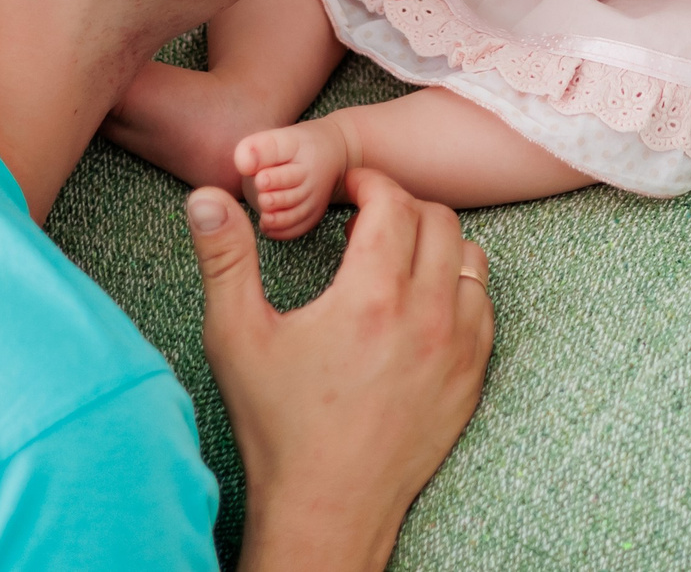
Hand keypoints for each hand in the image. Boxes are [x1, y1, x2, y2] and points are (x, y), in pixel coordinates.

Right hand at [188, 170, 492, 571]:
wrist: (328, 507)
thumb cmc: (279, 426)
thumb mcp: (237, 337)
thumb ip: (224, 257)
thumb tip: (206, 197)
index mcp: (371, 296)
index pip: (392, 201)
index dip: (368, 183)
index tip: (347, 190)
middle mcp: (427, 316)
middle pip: (438, 220)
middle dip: (401, 207)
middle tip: (366, 222)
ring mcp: (458, 349)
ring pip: (471, 259)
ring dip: (437, 245)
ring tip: (395, 259)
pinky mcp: (472, 378)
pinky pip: (484, 307)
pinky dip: (459, 290)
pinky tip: (421, 304)